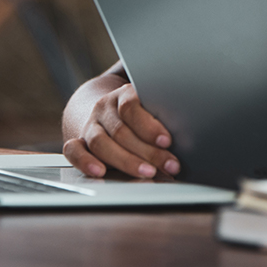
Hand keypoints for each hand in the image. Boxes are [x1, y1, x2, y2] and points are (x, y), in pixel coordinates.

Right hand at [63, 80, 179, 179]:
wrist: (105, 111)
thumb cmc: (140, 114)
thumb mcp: (153, 107)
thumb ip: (164, 117)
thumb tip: (193, 135)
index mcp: (125, 94)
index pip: (132, 107)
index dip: (149, 125)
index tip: (167, 141)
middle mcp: (104, 107)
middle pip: (122, 130)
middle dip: (148, 151)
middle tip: (169, 164)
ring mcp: (90, 124)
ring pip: (101, 143)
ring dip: (126, 161)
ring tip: (148, 173)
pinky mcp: (77, 139)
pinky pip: (74, 151)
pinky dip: (86, 162)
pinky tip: (101, 172)